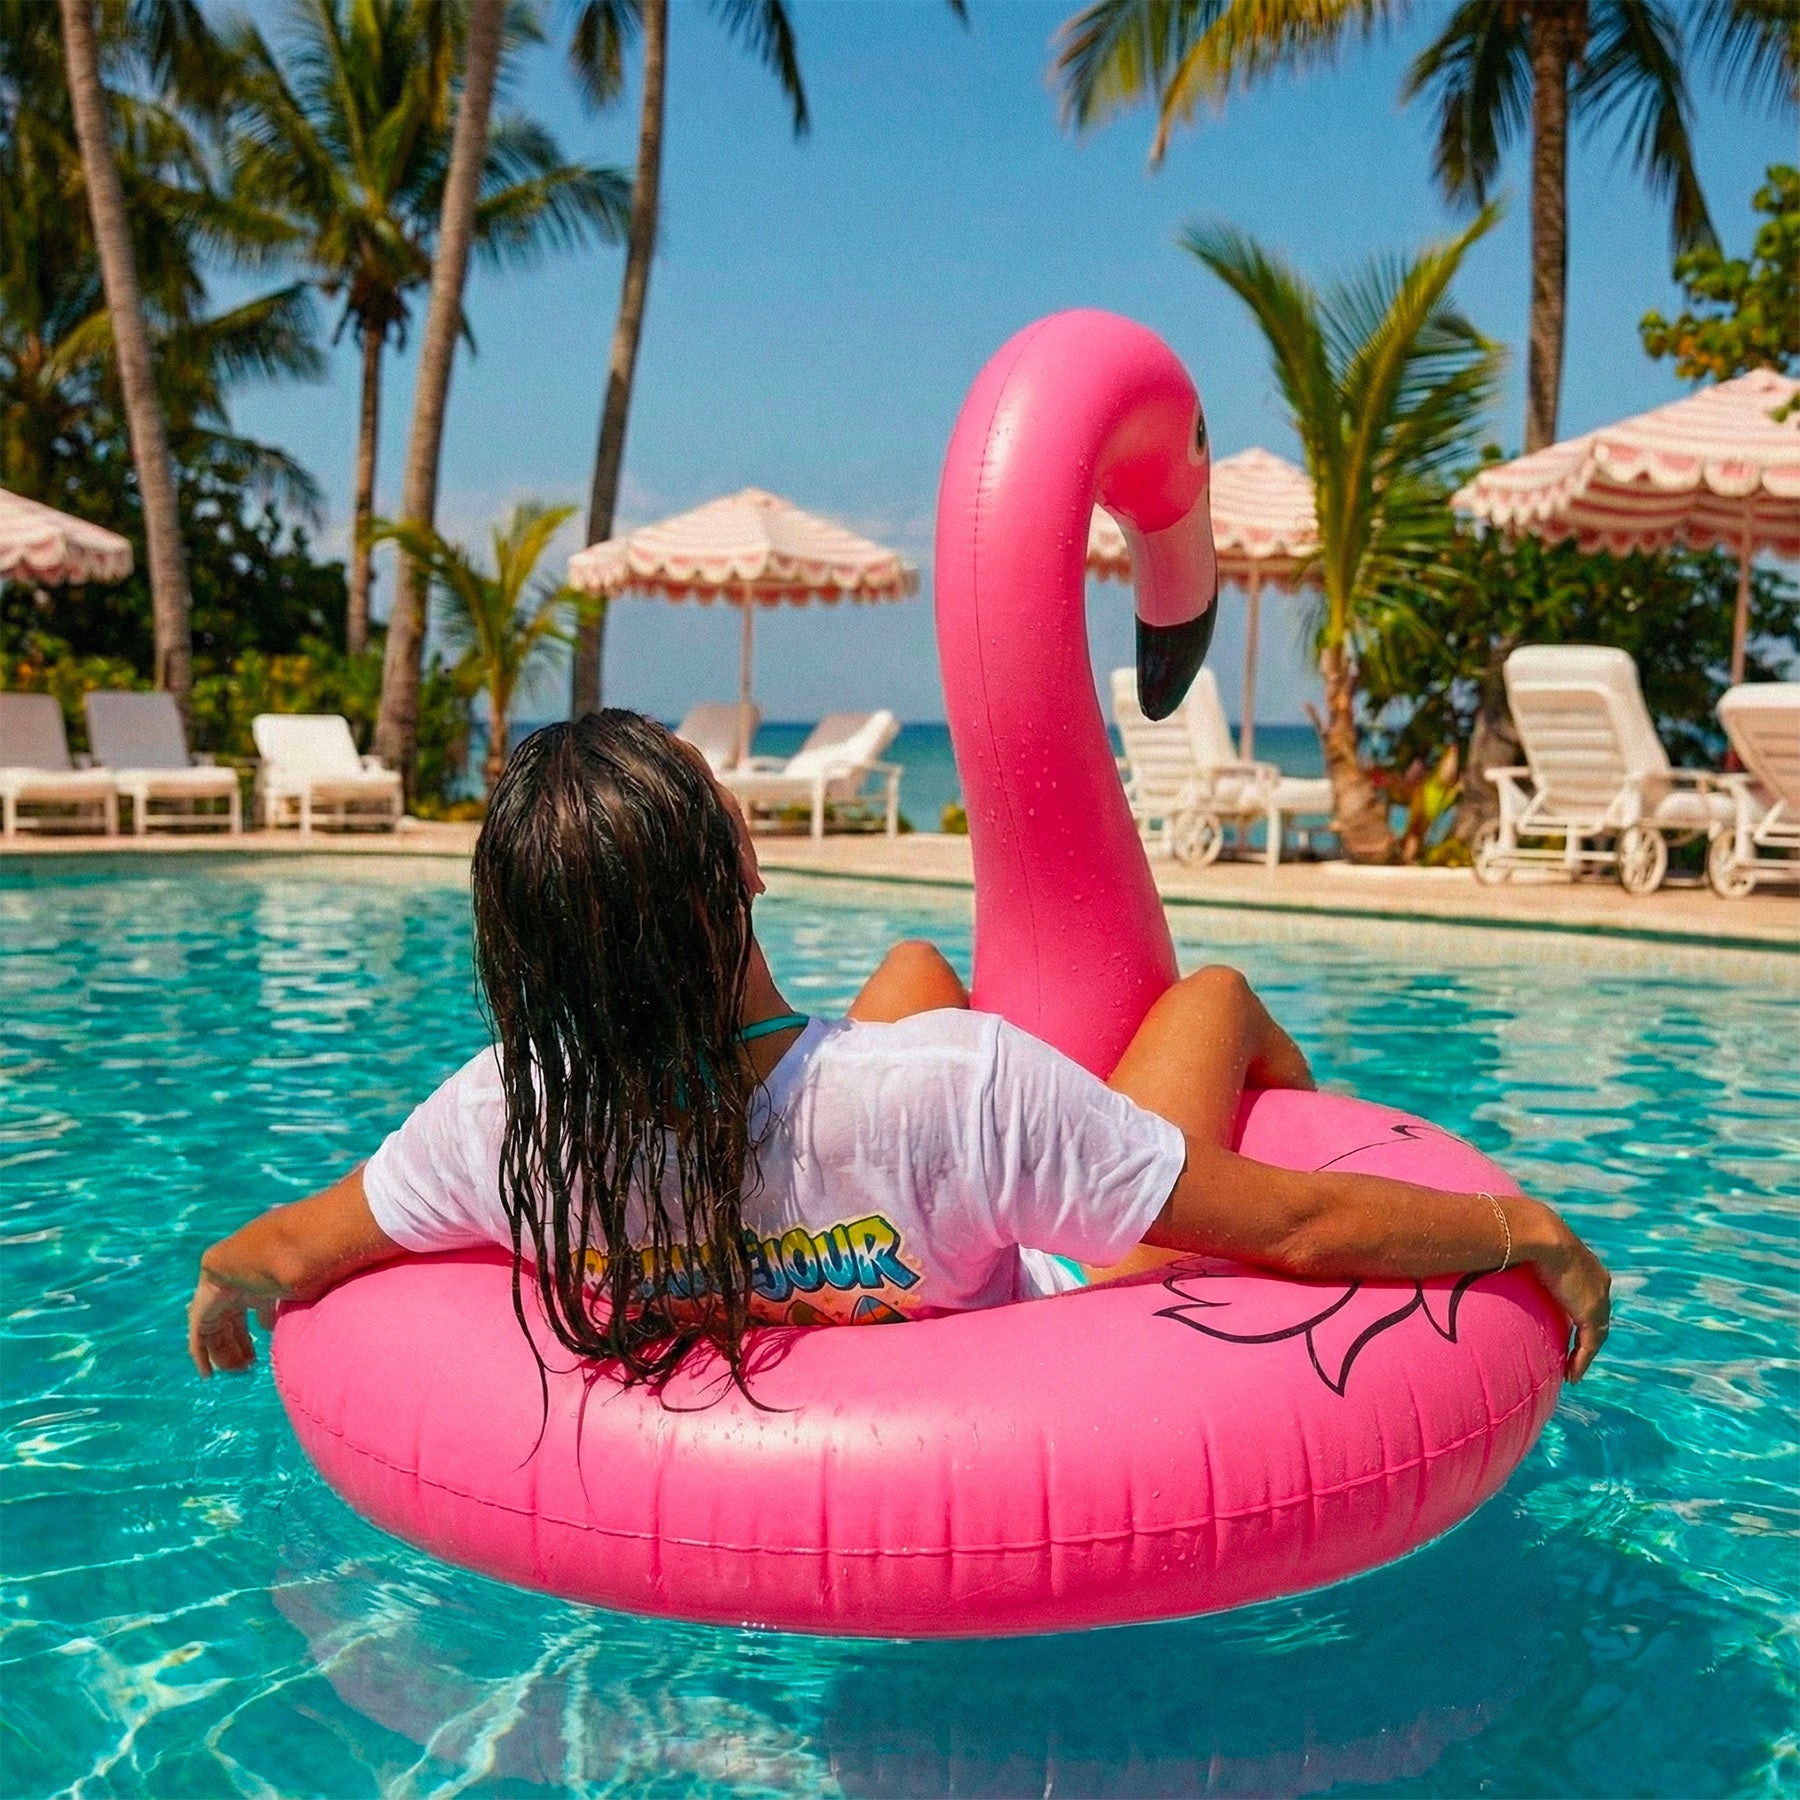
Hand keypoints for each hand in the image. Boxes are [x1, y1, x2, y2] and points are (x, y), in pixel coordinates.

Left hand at [188, 1271, 275, 1377]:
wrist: (240, 1262)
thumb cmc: (266, 1273)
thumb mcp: (274, 1295)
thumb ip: (272, 1312)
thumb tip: (272, 1329)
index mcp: (246, 1294)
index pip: (245, 1321)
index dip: (249, 1339)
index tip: (256, 1356)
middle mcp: (227, 1302)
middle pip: (230, 1332)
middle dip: (239, 1350)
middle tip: (249, 1367)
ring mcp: (212, 1309)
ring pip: (216, 1339)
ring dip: (225, 1357)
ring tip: (238, 1372)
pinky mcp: (198, 1317)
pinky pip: (197, 1342)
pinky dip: (201, 1359)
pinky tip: (207, 1375)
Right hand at [1526, 1218, 1611, 1382]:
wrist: (1539, 1234)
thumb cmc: (1522, 1234)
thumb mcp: (1519, 1248)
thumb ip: (1510, 1257)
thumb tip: (1481, 1255)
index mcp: (1583, 1262)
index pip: (1585, 1292)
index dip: (1575, 1308)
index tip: (1563, 1323)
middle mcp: (1596, 1280)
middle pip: (1596, 1314)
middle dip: (1586, 1334)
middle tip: (1573, 1353)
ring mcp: (1597, 1297)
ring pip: (1596, 1333)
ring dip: (1584, 1353)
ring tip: (1571, 1371)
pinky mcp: (1592, 1312)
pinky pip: (1590, 1344)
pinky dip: (1582, 1361)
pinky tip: (1571, 1375)